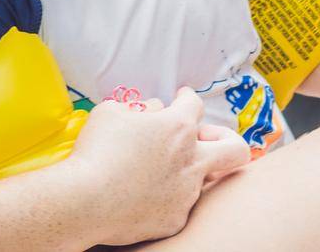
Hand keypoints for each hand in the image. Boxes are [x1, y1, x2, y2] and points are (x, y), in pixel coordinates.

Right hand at [66, 86, 251, 244]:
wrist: (84, 201)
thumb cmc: (95, 152)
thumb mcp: (111, 112)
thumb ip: (138, 108)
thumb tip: (152, 113)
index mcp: (178, 128)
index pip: (195, 104)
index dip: (187, 98)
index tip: (181, 99)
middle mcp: (191, 160)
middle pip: (235, 148)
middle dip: (226, 139)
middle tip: (202, 138)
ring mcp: (186, 193)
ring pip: (201, 179)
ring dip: (184, 170)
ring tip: (153, 171)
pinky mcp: (174, 220)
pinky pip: (178, 206)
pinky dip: (164, 198)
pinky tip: (142, 196)